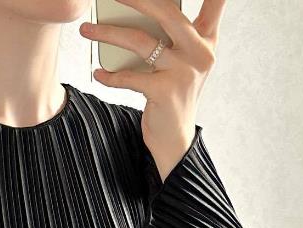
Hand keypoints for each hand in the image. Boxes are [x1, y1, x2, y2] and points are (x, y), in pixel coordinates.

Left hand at [79, 0, 224, 181]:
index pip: (215, 5)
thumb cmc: (173, 96)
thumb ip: (171, 37)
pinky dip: (110, 76)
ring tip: (87, 30)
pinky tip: (98, 74)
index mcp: (207, 41)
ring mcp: (183, 72)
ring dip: (108, 34)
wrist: (175, 139)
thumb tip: (134, 11)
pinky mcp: (165, 92)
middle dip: (136, 0)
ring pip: (141, 42)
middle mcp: (200, 53)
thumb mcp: (180, 63)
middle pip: (167, 13)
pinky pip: (130, 77)